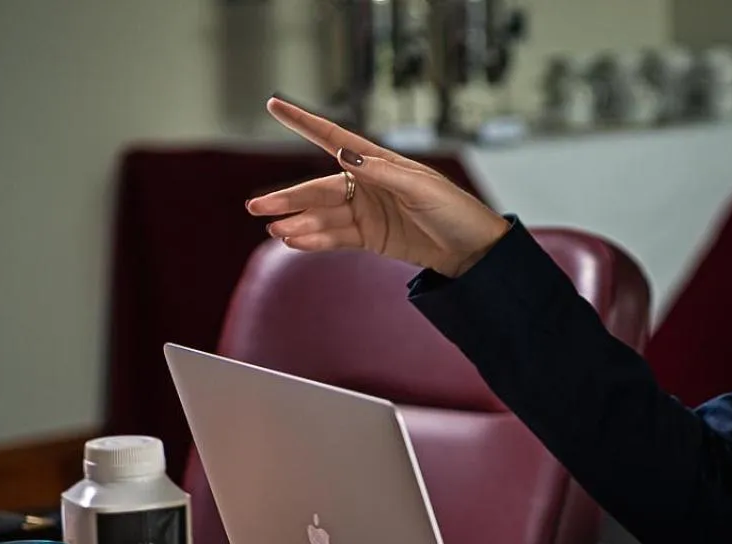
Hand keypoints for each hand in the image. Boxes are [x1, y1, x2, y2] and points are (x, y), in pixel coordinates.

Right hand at [245, 97, 509, 277]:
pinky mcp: (371, 238)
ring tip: (275, 230)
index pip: (334, 138)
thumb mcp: (422, 189)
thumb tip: (344, 153)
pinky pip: (336, 238)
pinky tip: (294, 241)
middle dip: (288, 198)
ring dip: (298, 223)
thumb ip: (383, 173)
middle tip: (256, 206)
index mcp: (379, 164)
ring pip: (323, 216)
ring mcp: (367, 212)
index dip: (304, 123)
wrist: (474, 251)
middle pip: (319, 190)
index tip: (274, 104)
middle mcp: (367, 185)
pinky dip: (315, 240)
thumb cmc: (455, 211)